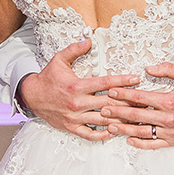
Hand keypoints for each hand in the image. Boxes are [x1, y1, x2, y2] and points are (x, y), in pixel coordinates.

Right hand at [17, 41, 138, 138]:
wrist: (31, 97)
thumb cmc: (48, 78)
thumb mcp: (59, 60)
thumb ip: (74, 50)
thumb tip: (88, 40)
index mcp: (76, 86)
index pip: (104, 83)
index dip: (122, 81)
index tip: (136, 79)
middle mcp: (77, 103)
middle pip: (108, 104)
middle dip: (127, 102)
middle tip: (143, 101)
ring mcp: (75, 117)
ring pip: (103, 120)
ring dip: (120, 119)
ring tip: (135, 118)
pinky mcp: (72, 127)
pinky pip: (90, 134)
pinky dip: (103, 134)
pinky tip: (114, 131)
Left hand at [101, 66, 173, 148]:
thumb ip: (167, 69)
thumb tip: (148, 69)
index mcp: (170, 101)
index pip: (141, 97)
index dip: (124, 94)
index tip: (111, 92)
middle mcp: (169, 118)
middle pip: (137, 115)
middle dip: (118, 112)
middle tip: (103, 110)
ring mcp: (170, 132)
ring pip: (142, 132)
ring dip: (124, 129)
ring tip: (110, 126)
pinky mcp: (173, 141)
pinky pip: (153, 144)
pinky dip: (139, 143)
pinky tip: (128, 139)